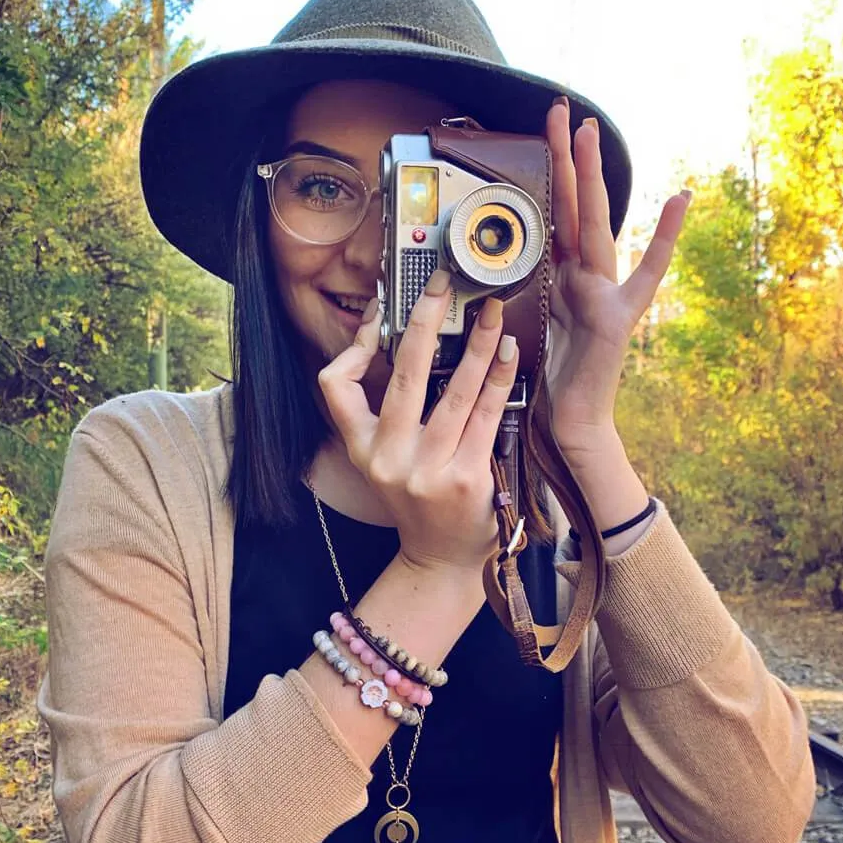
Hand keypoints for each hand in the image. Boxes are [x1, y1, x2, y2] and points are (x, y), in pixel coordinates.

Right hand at [318, 273, 518, 574]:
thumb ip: (384, 413)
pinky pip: (486, 417)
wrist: (442, 559)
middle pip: (403, 375)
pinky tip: (508, 355)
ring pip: (453, 392)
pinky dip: (498, 380)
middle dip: (424, 321)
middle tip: (441, 284)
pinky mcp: (467, 479)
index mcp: (362, 449)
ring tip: (491, 312)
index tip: (379, 314)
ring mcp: (427, 471)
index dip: (354, 346)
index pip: (334, 387)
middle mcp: (388, 459)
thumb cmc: (419, 500)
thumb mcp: (382, 462)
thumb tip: (404, 344)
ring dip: (475, 345)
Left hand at [545, 99, 689, 461]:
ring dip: (593, 176)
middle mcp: (586, 276)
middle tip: (563, 108)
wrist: (570, 419)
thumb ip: (527, 291)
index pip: (553, 216)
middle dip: (568, 157)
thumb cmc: (550, 378)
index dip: (548, 177)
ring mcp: (607, 291)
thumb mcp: (529, 323)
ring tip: (590, 132)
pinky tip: (679, 200)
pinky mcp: (621, 315)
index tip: (540, 136)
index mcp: (562, 277)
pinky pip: (646, 272)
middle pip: (575, 206)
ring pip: (598, 224)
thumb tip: (493, 266)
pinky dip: (664, 237)